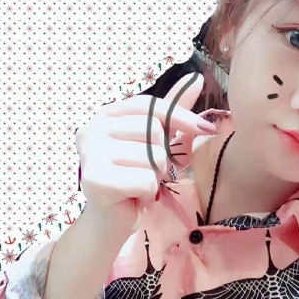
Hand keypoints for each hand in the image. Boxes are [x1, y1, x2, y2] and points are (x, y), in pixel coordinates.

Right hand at [75, 73, 218, 229]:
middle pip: (154, 131)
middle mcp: (93, 128)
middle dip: (163, 157)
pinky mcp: (94, 178)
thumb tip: (196, 78)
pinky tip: (133, 197)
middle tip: (148, 171)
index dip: (181, 116)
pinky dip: (147, 193)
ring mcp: (91, 153)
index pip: (150, 106)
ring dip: (155, 176)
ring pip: (153, 158)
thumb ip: (172, 113)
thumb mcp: (156, 142)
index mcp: (106, 115)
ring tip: (139, 184)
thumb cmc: (133, 178)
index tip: (207, 129)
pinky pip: (145, 180)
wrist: (111, 219)